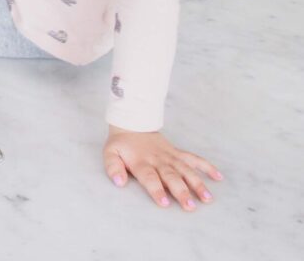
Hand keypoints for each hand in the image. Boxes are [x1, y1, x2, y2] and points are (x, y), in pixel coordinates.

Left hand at [103, 125, 222, 210]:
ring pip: (186, 169)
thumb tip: (119, 182)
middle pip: (171, 176)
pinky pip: (194, 158)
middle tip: (190, 207)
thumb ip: (113, 167)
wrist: (131, 123)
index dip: (157, 190)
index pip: (150, 177)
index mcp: (142, 162)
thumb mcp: (110, 153)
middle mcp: (158, 160)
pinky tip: (218, 176)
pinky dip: (206, 166)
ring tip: (207, 198)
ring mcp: (170, 156)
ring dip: (197, 183)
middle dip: (181, 191)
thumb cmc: (122, 144)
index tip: (164, 203)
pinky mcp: (178, 153)